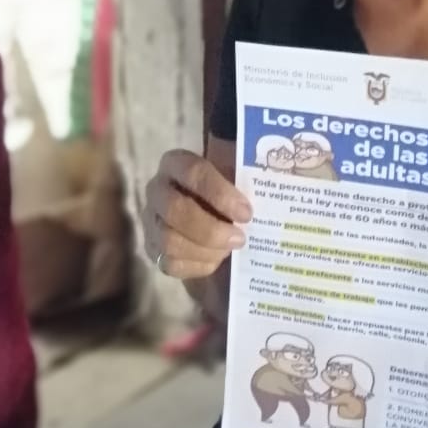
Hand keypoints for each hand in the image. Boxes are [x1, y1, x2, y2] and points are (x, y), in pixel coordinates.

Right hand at [142, 149, 251, 280]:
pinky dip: (197, 265)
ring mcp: (150, 220)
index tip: (247, 212)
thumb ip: (247, 180)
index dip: (220, 194)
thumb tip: (277, 184)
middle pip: (176, 210)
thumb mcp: (235, 178)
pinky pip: (170, 263)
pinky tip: (215, 259)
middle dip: (211, 230)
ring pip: (170, 241)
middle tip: (240, 238)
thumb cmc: (226, 192)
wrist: (208, 211)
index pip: (193, 173)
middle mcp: (156, 189)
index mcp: (177, 163)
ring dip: (206, 249)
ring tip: (229, 250)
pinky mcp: (152, 248)